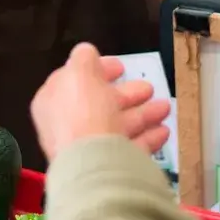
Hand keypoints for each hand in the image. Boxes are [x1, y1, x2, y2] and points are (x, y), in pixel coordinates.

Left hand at [31, 43, 170, 160]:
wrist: (95, 166)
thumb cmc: (83, 114)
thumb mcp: (80, 73)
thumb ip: (83, 58)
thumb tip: (86, 52)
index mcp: (54, 102)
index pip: (75, 81)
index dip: (98, 70)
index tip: (121, 67)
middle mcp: (68, 126)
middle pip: (100, 105)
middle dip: (127, 94)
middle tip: (149, 88)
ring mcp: (88, 149)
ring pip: (118, 126)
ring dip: (143, 114)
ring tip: (165, 108)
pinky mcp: (108, 167)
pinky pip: (129, 149)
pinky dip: (147, 138)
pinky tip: (163, 132)